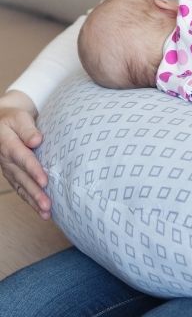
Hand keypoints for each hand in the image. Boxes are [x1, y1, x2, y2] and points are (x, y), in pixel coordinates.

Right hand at [0, 91, 49, 218]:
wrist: (2, 123)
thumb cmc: (14, 119)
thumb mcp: (20, 118)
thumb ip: (28, 129)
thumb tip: (36, 140)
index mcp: (8, 144)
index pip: (22, 159)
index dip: (33, 170)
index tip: (44, 181)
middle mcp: (7, 160)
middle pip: (22, 178)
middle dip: (35, 193)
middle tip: (47, 205)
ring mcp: (9, 169)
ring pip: (21, 187)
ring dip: (34, 201)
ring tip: (46, 213)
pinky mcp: (13, 175)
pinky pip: (21, 190)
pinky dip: (31, 201)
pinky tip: (43, 212)